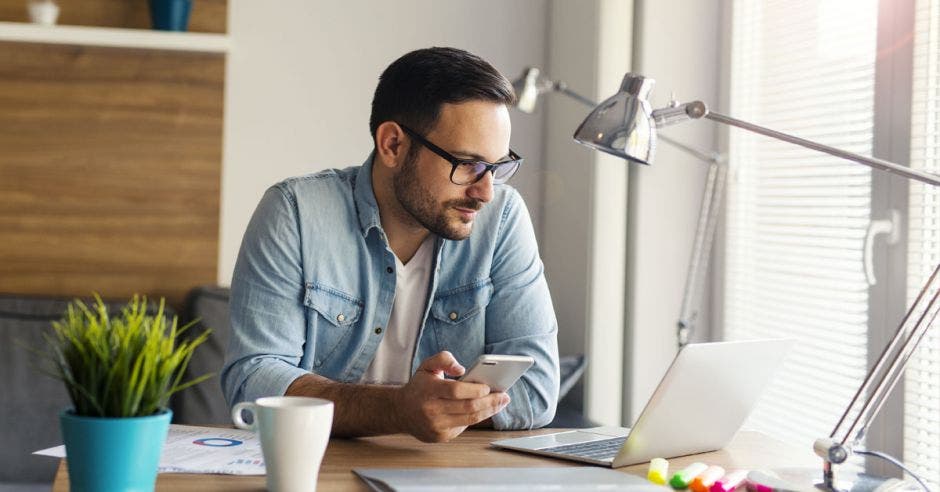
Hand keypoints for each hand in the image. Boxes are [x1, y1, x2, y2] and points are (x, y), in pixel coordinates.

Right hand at [394, 351, 509, 442]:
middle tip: (504, 396)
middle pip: (468, 407)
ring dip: (489, 411)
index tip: (489, 386)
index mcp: (428, 391)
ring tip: (500, 403)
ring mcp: (436, 426)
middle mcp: (431, 410)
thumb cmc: (419, 386)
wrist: (401, 411)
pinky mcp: (440, 437)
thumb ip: (444, 359)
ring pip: (470, 420)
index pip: (456, 391)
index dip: (475, 389)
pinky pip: (464, 427)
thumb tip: (461, 368)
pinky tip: (486, 410)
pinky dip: (477, 418)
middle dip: (490, 402)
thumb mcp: (427, 366)